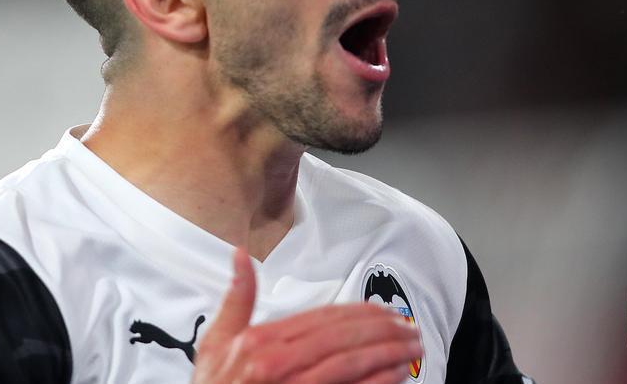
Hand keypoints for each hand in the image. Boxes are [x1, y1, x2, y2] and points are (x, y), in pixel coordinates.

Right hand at [192, 248, 422, 382]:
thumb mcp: (215, 343)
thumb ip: (236, 299)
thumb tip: (240, 255)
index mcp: (261, 341)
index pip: (324, 318)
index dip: (361, 312)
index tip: (385, 310)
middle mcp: (279, 363)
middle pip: (344, 338)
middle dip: (384, 330)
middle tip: (409, 328)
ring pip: (352, 364)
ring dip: (388, 354)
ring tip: (411, 349)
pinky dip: (378, 382)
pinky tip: (398, 376)